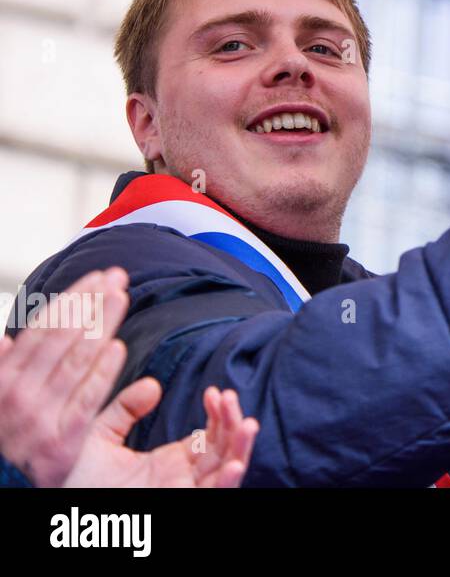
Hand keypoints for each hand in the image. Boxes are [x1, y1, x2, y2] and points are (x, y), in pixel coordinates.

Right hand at [0, 267, 130, 486]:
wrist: (2, 490)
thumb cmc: (5, 442)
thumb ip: (3, 368)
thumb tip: (4, 339)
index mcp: (4, 378)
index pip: (43, 328)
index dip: (72, 299)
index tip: (96, 277)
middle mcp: (19, 393)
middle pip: (62, 336)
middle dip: (92, 301)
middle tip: (117, 276)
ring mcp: (40, 416)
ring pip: (76, 360)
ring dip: (101, 324)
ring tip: (121, 297)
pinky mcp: (63, 440)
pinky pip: (87, 398)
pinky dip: (102, 371)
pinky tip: (118, 347)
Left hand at [64, 383, 257, 487]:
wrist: (62, 503)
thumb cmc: (79, 481)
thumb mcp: (101, 437)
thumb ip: (124, 410)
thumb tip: (152, 384)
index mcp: (172, 461)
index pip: (210, 435)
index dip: (218, 413)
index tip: (214, 392)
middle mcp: (184, 477)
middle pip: (224, 448)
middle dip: (233, 422)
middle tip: (230, 396)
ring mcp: (184, 492)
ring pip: (227, 470)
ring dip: (241, 448)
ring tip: (248, 424)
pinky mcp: (181, 505)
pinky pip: (213, 495)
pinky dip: (228, 482)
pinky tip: (234, 464)